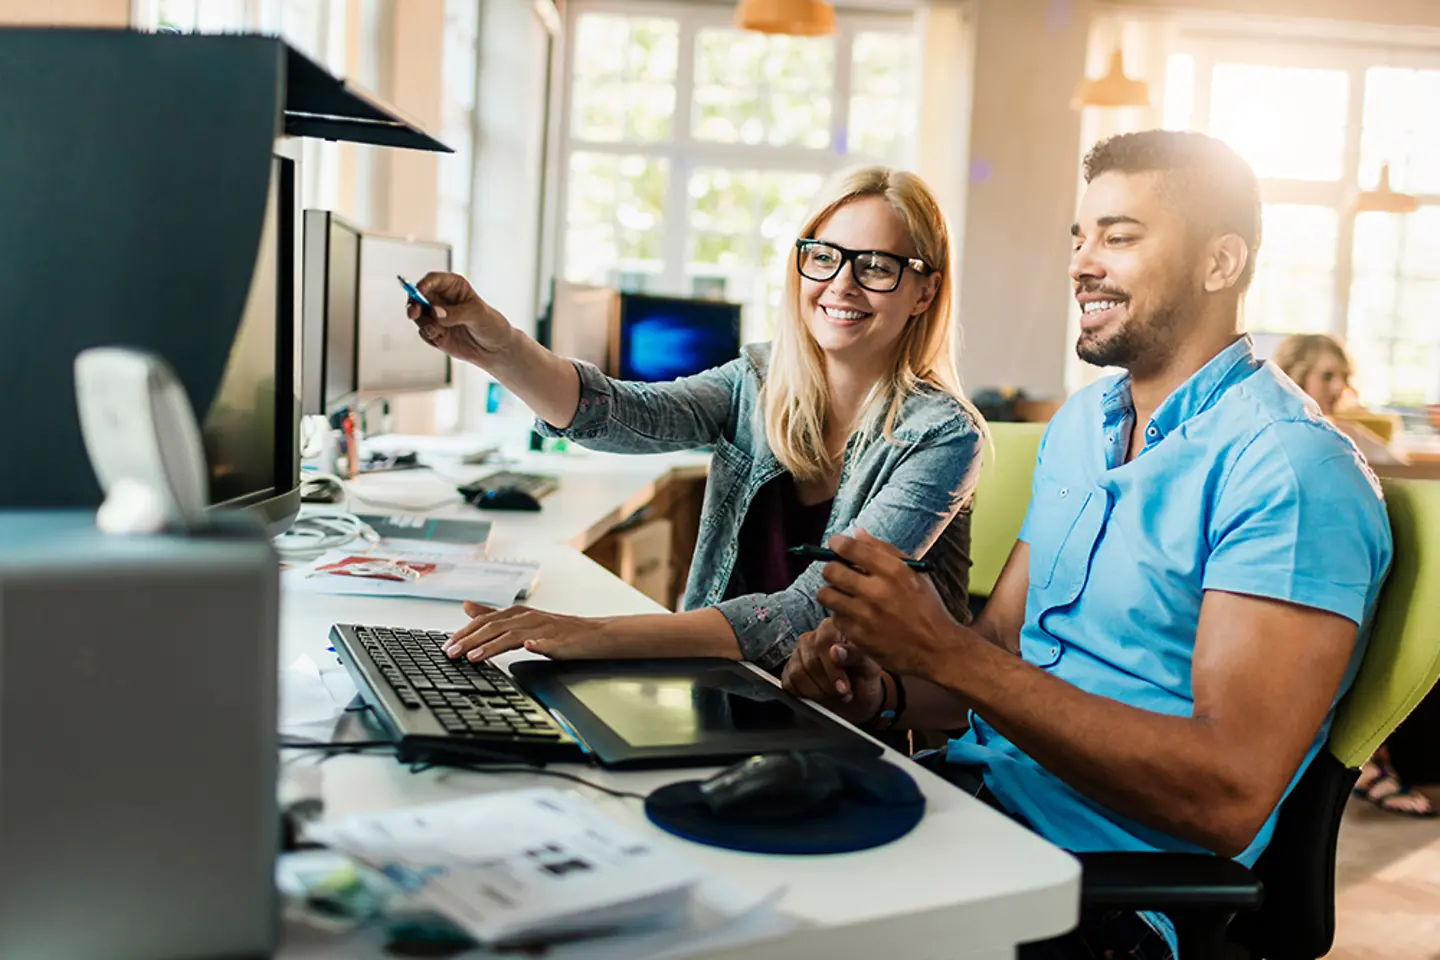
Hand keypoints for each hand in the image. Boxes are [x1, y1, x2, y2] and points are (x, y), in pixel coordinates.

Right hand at [407, 271, 514, 366]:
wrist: (496, 350)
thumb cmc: (492, 325)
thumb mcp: (478, 315)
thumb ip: (455, 313)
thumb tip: (435, 312)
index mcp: (454, 286)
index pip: (433, 280)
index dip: (423, 284)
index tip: (419, 291)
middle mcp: (442, 299)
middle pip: (418, 296)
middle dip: (413, 303)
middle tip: (414, 313)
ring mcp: (437, 316)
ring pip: (418, 315)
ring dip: (422, 322)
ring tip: (436, 331)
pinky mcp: (435, 332)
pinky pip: (423, 331)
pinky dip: (428, 335)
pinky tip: (440, 339)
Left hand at [444, 602, 614, 661]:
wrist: (595, 634)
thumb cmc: (559, 629)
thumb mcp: (522, 619)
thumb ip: (494, 614)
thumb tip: (466, 606)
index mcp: (518, 613)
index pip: (485, 621)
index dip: (465, 632)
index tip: (447, 645)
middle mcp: (529, 618)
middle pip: (495, 627)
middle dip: (471, 641)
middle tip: (452, 653)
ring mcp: (546, 629)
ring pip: (515, 635)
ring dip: (493, 646)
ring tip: (476, 656)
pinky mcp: (562, 641)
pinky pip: (549, 642)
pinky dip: (538, 643)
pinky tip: (529, 647)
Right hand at [781, 618, 883, 725]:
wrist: (857, 696)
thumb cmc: (863, 676)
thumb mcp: (868, 667)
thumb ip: (855, 655)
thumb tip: (836, 651)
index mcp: (833, 629)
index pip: (824, 642)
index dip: (832, 668)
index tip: (843, 687)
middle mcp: (811, 637)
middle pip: (810, 661)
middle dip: (827, 684)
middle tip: (843, 695)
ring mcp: (798, 653)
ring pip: (798, 673)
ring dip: (817, 692)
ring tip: (833, 695)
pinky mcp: (789, 670)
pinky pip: (790, 683)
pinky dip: (806, 695)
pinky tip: (820, 696)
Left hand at [815, 529, 959, 677]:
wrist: (938, 649)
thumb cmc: (927, 608)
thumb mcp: (915, 573)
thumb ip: (885, 550)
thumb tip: (857, 532)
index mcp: (894, 571)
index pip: (851, 548)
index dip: (837, 543)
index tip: (834, 544)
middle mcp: (878, 591)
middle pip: (831, 570)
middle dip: (831, 569)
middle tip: (837, 572)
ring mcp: (866, 616)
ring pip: (826, 595)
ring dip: (831, 592)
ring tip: (843, 595)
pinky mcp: (858, 637)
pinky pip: (835, 618)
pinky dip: (842, 615)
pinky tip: (855, 616)